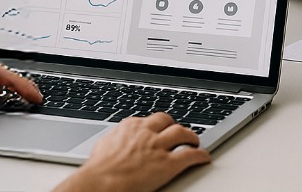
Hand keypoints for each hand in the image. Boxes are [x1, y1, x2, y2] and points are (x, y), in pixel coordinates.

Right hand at [53, 113, 209, 191]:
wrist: (101, 182)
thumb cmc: (98, 169)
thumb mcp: (104, 145)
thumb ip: (115, 140)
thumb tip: (115, 142)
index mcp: (130, 127)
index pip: (149, 119)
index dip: (157, 125)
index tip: (160, 128)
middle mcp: (146, 132)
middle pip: (167, 121)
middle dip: (174, 125)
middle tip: (178, 132)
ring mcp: (158, 147)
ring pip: (182, 133)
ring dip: (191, 137)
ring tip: (195, 141)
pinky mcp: (168, 163)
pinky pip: (190, 155)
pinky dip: (200, 155)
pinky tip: (203, 157)